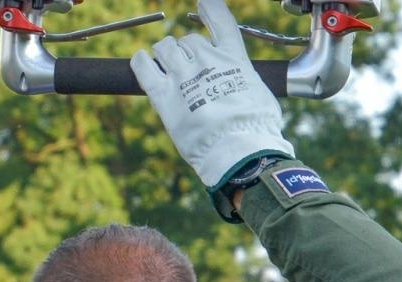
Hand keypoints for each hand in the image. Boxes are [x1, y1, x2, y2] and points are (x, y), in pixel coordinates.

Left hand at [130, 0, 293, 188]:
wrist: (239, 148)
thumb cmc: (255, 128)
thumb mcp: (260, 94)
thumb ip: (244, 81)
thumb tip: (241, 87)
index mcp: (233, 57)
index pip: (220, 20)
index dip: (210, 9)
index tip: (203, 5)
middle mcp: (206, 60)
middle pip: (188, 40)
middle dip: (186, 50)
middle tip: (187, 68)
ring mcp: (182, 76)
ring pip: (165, 48)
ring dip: (164, 54)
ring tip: (166, 67)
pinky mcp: (163, 96)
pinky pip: (144, 68)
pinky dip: (140, 61)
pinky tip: (141, 60)